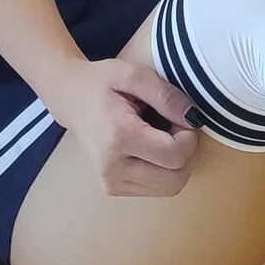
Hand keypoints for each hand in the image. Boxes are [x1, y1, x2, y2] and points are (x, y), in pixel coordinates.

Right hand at [47, 54, 204, 197]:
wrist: (70, 99)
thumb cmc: (102, 83)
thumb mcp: (135, 75)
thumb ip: (166, 96)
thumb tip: (193, 119)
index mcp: (118, 137)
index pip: (176, 155)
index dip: (189, 136)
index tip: (179, 116)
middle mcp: (112, 168)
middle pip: (176, 179)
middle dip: (187, 152)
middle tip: (174, 127)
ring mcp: (111, 183)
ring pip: (170, 188)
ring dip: (177, 163)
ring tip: (163, 136)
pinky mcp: (113, 188)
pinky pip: (157, 189)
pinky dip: (164, 170)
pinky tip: (153, 149)